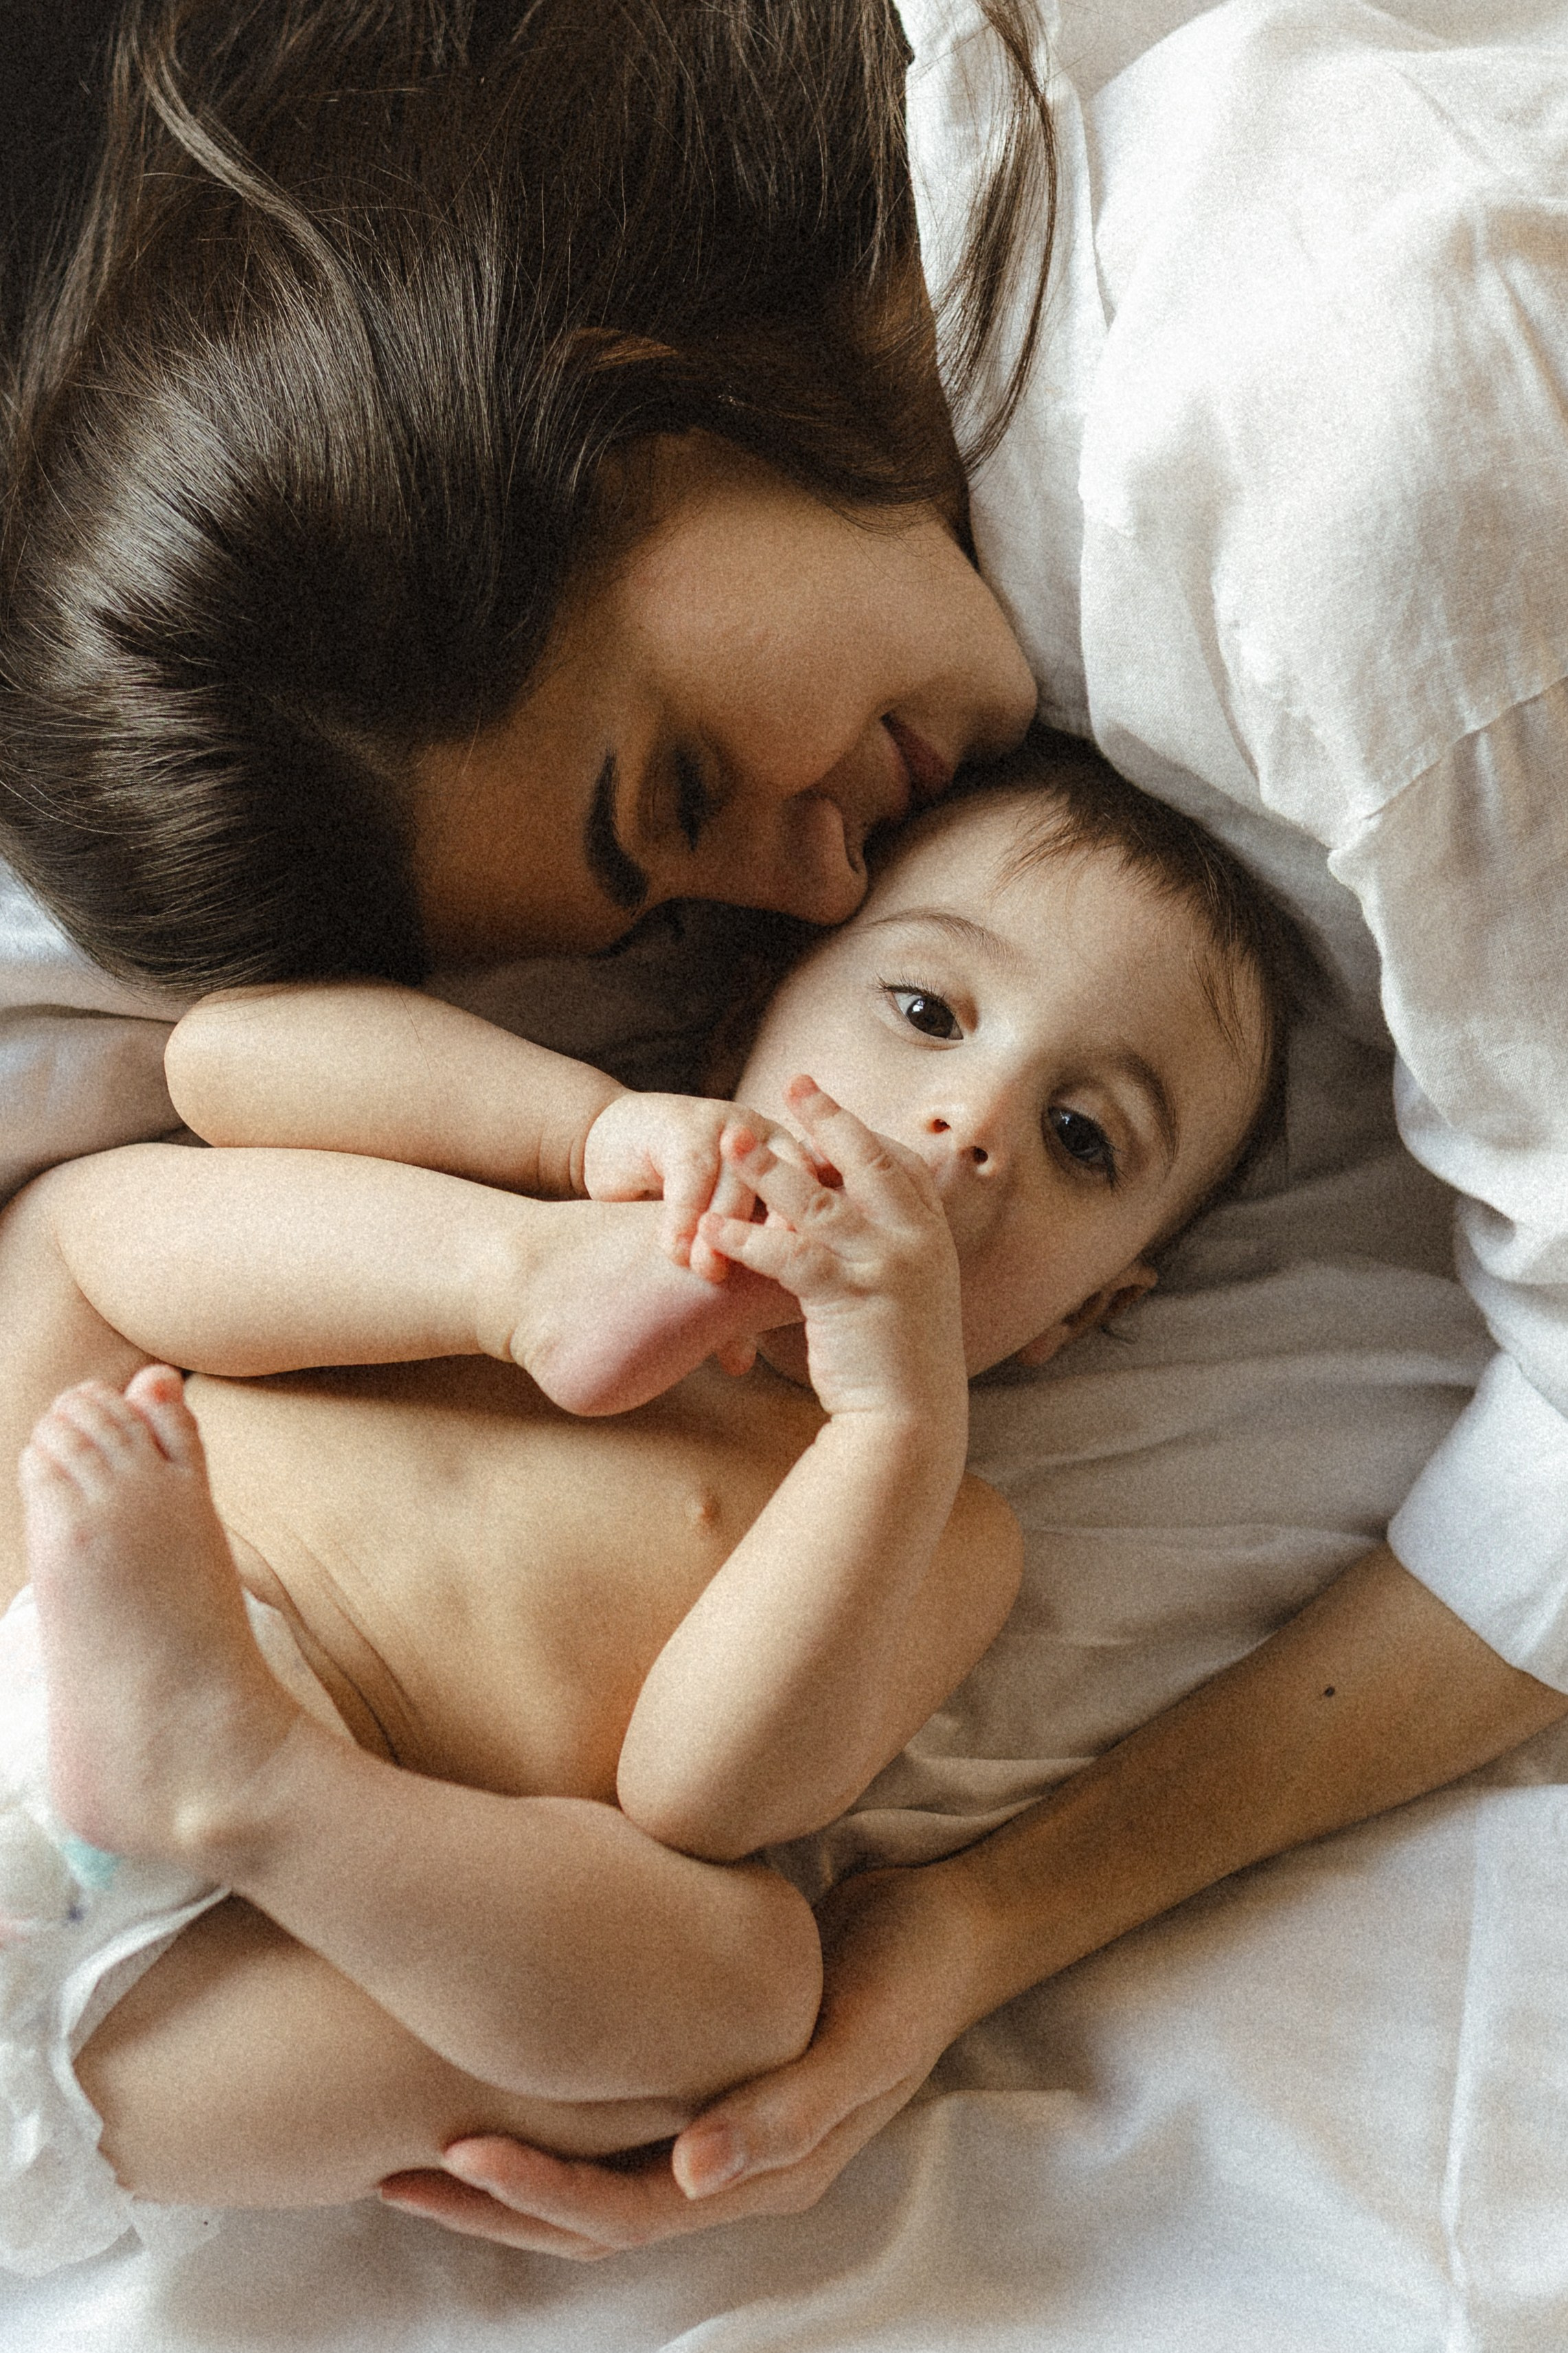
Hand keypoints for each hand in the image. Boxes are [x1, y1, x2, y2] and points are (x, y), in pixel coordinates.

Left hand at [379, 1860, 979, 2256]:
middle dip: (493, 2204)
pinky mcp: (707, 2082)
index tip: (453, 2156)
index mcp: (765, 2171)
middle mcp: (730, 2166)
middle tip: (392, 2171)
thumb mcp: (865, 2037)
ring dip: (505, 2176)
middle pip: (590, 2217)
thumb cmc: (908, 1971)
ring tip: (412, 2148)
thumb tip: (695, 2173)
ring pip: (591, 2180)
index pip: (625, 2212)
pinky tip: (489, 2082)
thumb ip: (789, 2109)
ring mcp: (717, 2128)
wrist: (952, 1926)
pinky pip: (614, 2125)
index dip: (537, 2194)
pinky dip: (547, 2121)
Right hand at [581, 1093, 813, 1282]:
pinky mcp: (688, 1123)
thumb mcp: (714, 1241)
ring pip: (739, 1183)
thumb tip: (744, 1358)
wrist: (612, 1151)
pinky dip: (684, 1214)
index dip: (810, 1243)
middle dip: (766, 1239)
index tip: (804, 1283)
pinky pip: (694, 1172)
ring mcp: (733, 1127)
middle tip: (748, 1282)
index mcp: (795, 1167)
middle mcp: (773, 1141)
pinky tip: (673, 1248)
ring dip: (721, 1231)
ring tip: (702, 1270)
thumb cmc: (675, 1206)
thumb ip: (735, 1286)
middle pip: (787, 1193)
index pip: (821, 1207)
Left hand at [696, 1078, 965, 1427]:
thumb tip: (849, 1227)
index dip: (861, 1131)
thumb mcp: (906, 1297)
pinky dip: (747, 1239)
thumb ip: (882, 1255)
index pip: (899, 1164)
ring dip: (770, 1167)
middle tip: (792, 1083)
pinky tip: (710, 1231)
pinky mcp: (848, 1299)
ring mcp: (885, 1267)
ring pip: (820, 1200)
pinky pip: (789, 1256)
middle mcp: (915, 1242)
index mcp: (930, 1237)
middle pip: (866, 1161)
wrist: (909, 1426)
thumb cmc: (897, 1366)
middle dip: (826, 1118)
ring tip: (729, 1139)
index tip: (826, 1106)